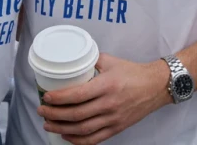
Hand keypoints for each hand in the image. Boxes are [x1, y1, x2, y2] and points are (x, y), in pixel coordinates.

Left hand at [37, 54, 171, 143]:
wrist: (155, 86)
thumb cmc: (132, 71)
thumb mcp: (110, 60)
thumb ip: (90, 61)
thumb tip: (72, 61)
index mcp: (106, 85)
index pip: (78, 95)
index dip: (60, 98)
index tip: (46, 97)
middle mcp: (109, 104)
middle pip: (77, 115)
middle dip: (55, 115)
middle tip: (41, 111)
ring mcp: (113, 119)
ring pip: (83, 129)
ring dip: (62, 129)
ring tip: (48, 124)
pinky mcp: (117, 128)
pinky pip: (95, 139)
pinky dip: (78, 140)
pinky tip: (66, 136)